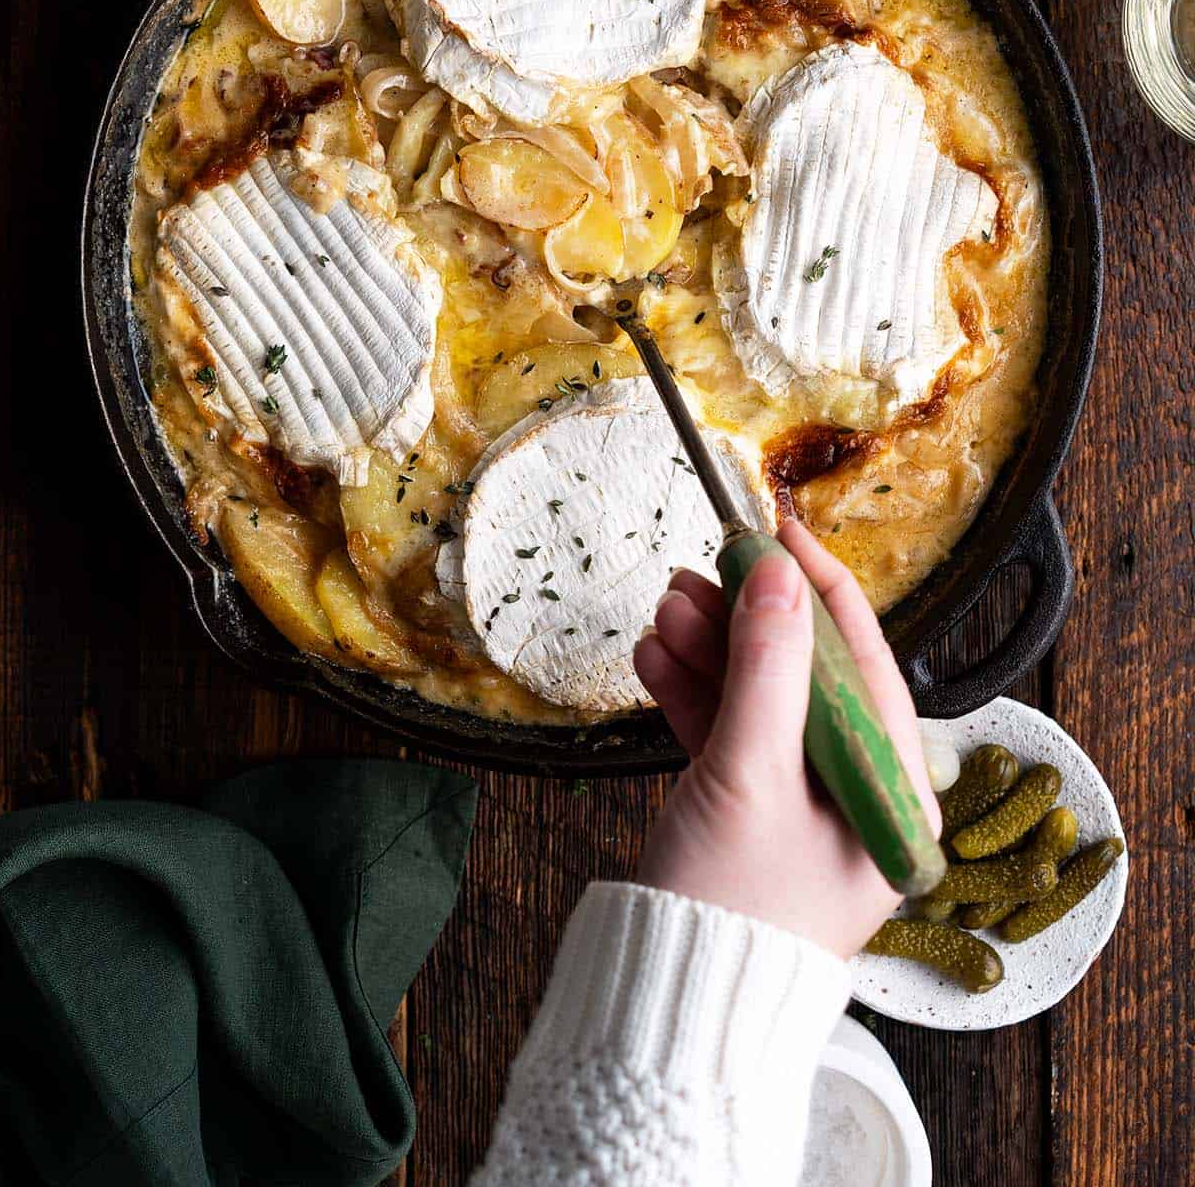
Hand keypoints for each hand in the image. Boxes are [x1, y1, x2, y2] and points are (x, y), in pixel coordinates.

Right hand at [632, 519, 940, 959]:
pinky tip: (657, 656)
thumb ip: (767, 668)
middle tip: (702, 568)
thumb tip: (778, 575)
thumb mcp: (750, 774)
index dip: (818, 588)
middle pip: (806, 674)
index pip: (863, 663)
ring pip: (760, 699)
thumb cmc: (730, 913)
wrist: (663, 1014)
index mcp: (890, 794)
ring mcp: (798, 806)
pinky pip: (727, 735)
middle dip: (749, 617)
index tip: (779, 531)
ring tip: (665, 607)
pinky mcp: (748, 817)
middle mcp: (854, 796)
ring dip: (712, 648)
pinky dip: (693, 694)